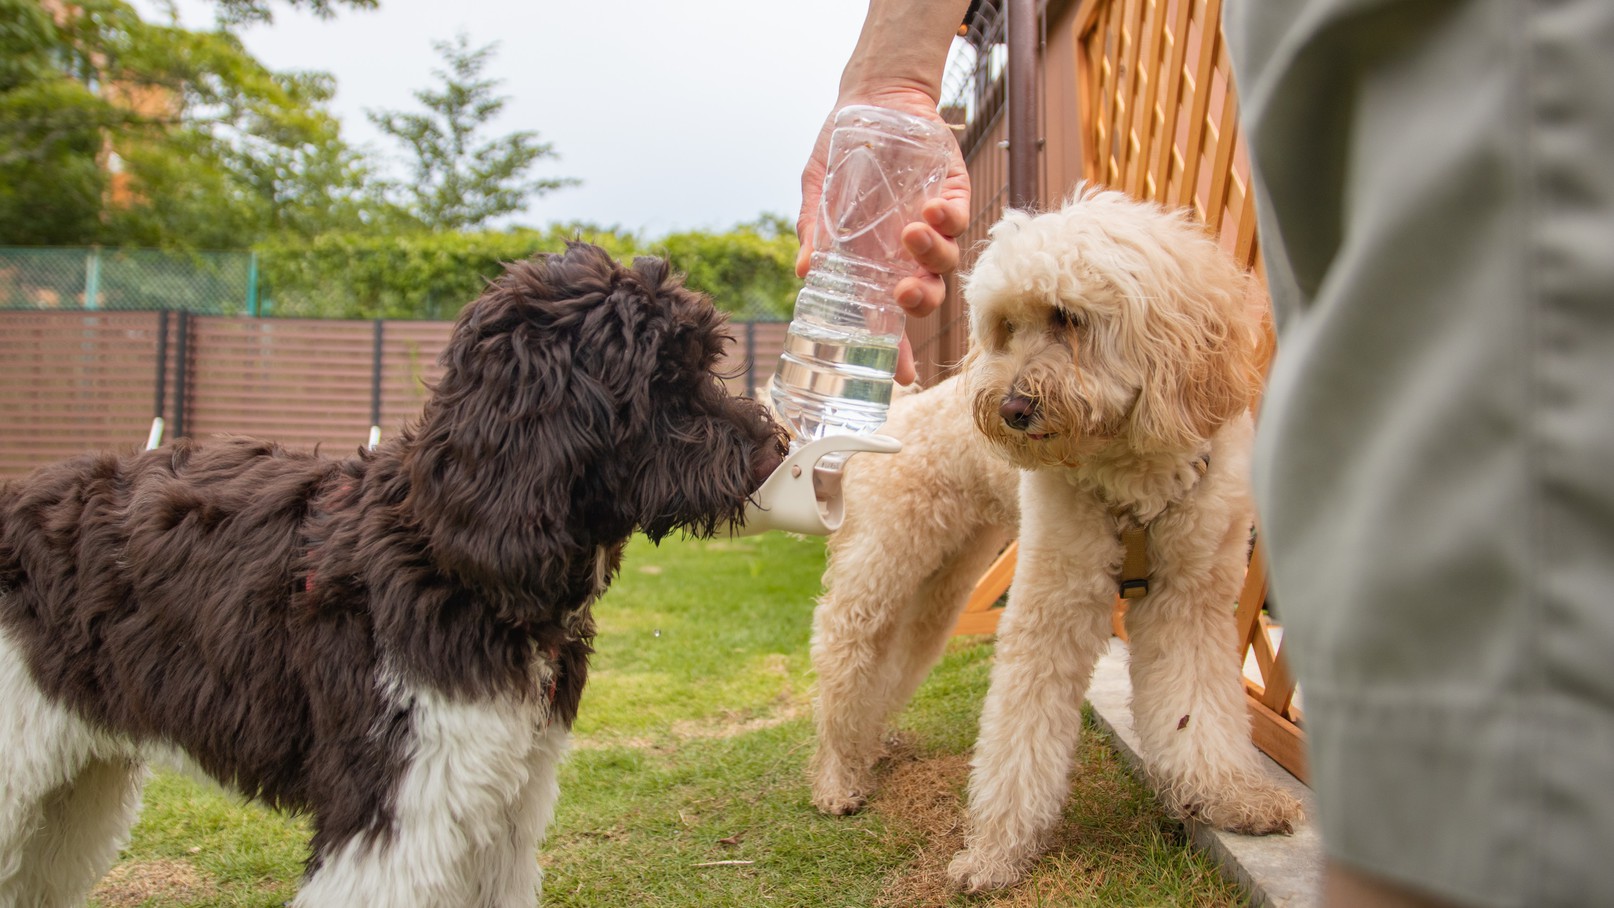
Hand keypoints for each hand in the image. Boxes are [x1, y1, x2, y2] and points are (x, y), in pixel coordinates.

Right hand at [796, 88, 970, 384]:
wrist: (873, 98)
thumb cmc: (840, 150)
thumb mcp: (816, 190)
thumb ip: (812, 229)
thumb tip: (801, 271)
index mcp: (874, 263)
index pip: (886, 316)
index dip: (895, 349)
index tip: (901, 377)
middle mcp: (906, 253)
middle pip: (924, 297)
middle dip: (920, 302)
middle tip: (905, 291)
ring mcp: (932, 225)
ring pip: (946, 262)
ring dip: (932, 256)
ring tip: (912, 231)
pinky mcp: (954, 192)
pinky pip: (960, 217)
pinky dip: (949, 218)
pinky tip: (931, 207)